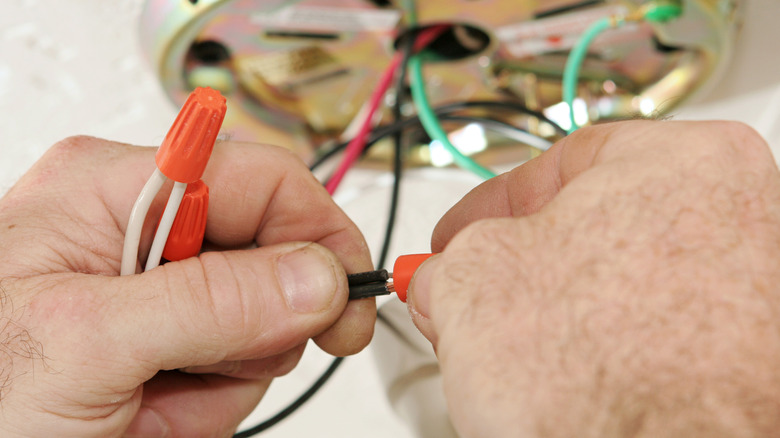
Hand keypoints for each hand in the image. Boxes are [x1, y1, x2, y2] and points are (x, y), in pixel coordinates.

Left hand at [0, 136, 374, 436]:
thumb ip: (210, 302)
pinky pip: (237, 365)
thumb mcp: (88, 343)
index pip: (259, 176)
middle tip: (215, 365)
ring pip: (260, 321)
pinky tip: (149, 412)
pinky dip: (205, 403)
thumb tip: (316, 276)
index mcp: (114, 190)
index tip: (348, 290)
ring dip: (222, 375)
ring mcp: (160, 291)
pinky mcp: (169, 342)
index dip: (316, 228)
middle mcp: (142, 230)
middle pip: (270, 254)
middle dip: (255, 324)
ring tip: (151, 399)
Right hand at [407, 121, 779, 436]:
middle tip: (475, 301)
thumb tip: (444, 277)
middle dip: (521, 271)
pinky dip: (609, 356)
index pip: (561, 163)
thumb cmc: (612, 377)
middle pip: (594, 230)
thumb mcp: (472, 283)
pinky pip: (656, 341)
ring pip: (622, 291)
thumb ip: (448, 262)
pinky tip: (572, 385)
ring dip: (559, 317)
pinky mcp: (751, 362)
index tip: (457, 238)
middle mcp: (740, 217)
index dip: (489, 208)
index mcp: (686, 160)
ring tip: (521, 359)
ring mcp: (753, 292)